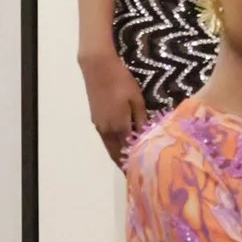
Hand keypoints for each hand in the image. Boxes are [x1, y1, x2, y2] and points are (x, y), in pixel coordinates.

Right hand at [79, 47, 148, 167]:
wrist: (97, 68)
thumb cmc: (121, 81)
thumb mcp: (136, 100)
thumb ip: (141, 120)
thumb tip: (146, 137)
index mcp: (118, 127)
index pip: (127, 152)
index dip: (133, 164)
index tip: (141, 173)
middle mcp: (106, 130)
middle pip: (115, 153)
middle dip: (124, 164)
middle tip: (135, 173)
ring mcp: (98, 125)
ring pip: (109, 146)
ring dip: (118, 155)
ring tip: (129, 162)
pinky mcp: (95, 119)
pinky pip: (105, 138)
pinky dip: (113, 145)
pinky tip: (121, 144)